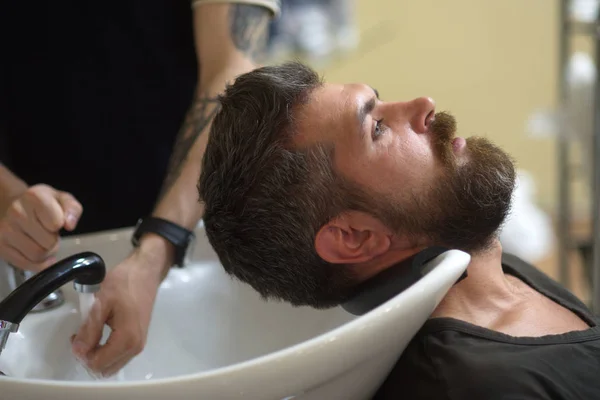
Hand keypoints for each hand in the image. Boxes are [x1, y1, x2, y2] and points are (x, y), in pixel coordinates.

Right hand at [0, 184, 82, 270]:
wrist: (17, 206)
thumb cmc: (43, 204)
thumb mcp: (63, 200)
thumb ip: (72, 209)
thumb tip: (69, 225)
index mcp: (34, 197)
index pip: (56, 223)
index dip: (59, 225)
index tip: (55, 221)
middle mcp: (16, 212)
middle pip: (48, 243)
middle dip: (54, 241)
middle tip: (50, 234)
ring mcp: (5, 230)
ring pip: (36, 255)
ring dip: (46, 253)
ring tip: (42, 242)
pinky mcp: (1, 246)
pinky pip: (25, 264)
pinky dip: (36, 263)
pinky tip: (38, 254)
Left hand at [71, 249, 164, 376]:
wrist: (145, 272)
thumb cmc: (124, 283)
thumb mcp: (101, 302)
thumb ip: (89, 329)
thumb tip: (78, 349)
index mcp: (127, 339)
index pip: (98, 363)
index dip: (82, 354)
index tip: (75, 336)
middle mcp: (135, 347)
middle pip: (105, 369)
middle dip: (88, 357)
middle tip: (80, 337)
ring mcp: (138, 345)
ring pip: (111, 365)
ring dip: (96, 355)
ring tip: (88, 335)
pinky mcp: (138, 339)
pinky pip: (118, 356)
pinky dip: (105, 351)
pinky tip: (99, 335)